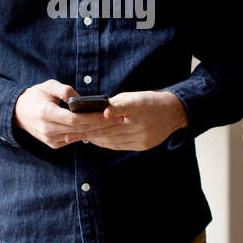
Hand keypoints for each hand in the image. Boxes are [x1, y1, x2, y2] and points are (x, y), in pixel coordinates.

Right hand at [12, 80, 109, 148]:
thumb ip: (65, 90)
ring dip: (96, 130)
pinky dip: (85, 134)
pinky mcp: (53, 144)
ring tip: (114, 123)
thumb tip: (81, 98)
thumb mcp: (48, 86)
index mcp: (46, 114)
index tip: (108, 113)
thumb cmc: (35, 96)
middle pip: (80, 129)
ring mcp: (50, 139)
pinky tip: (99, 129)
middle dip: (100, 125)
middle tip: (119, 119)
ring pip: (78, 136)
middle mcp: (48, 129)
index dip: (92, 117)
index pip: (74, 119)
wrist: (18, 113)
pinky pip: (73, 139)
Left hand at [64, 90, 188, 150]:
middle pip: (110, 127)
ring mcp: (142, 136)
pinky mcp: (142, 145)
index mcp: (140, 105)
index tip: (98, 114)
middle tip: (69, 130)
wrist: (173, 114)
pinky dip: (103, 142)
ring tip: (75, 136)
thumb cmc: (149, 101)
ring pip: (112, 138)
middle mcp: (141, 122)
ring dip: (92, 137)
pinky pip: (118, 145)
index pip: (125, 107)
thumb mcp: (134, 96)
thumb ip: (116, 103)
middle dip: (87, 128)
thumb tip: (95, 110)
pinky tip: (92, 140)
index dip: (112, 110)